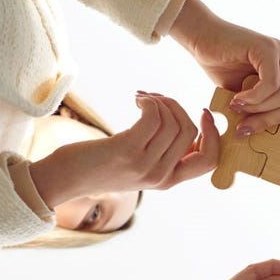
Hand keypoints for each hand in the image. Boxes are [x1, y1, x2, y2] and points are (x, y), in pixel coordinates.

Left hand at [30, 93, 217, 207]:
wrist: (65, 179)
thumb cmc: (99, 166)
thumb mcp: (139, 166)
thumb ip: (163, 154)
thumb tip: (183, 124)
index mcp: (168, 181)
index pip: (210, 161)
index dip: (214, 134)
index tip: (203, 113)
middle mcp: (161, 176)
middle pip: (191, 132)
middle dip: (177, 106)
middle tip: (156, 99)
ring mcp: (145, 166)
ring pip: (172, 122)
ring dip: (160, 101)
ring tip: (143, 98)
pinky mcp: (127, 152)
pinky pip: (153, 117)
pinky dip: (149, 102)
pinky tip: (138, 100)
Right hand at [170, 0, 279, 151]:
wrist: (201, 37)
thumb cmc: (222, 67)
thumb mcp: (248, 98)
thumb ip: (264, 112)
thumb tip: (275, 142)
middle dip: (269, 122)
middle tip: (243, 130)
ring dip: (257, 110)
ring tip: (235, 108)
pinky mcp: (269, 48)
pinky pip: (270, 85)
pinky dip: (252, 98)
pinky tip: (236, 100)